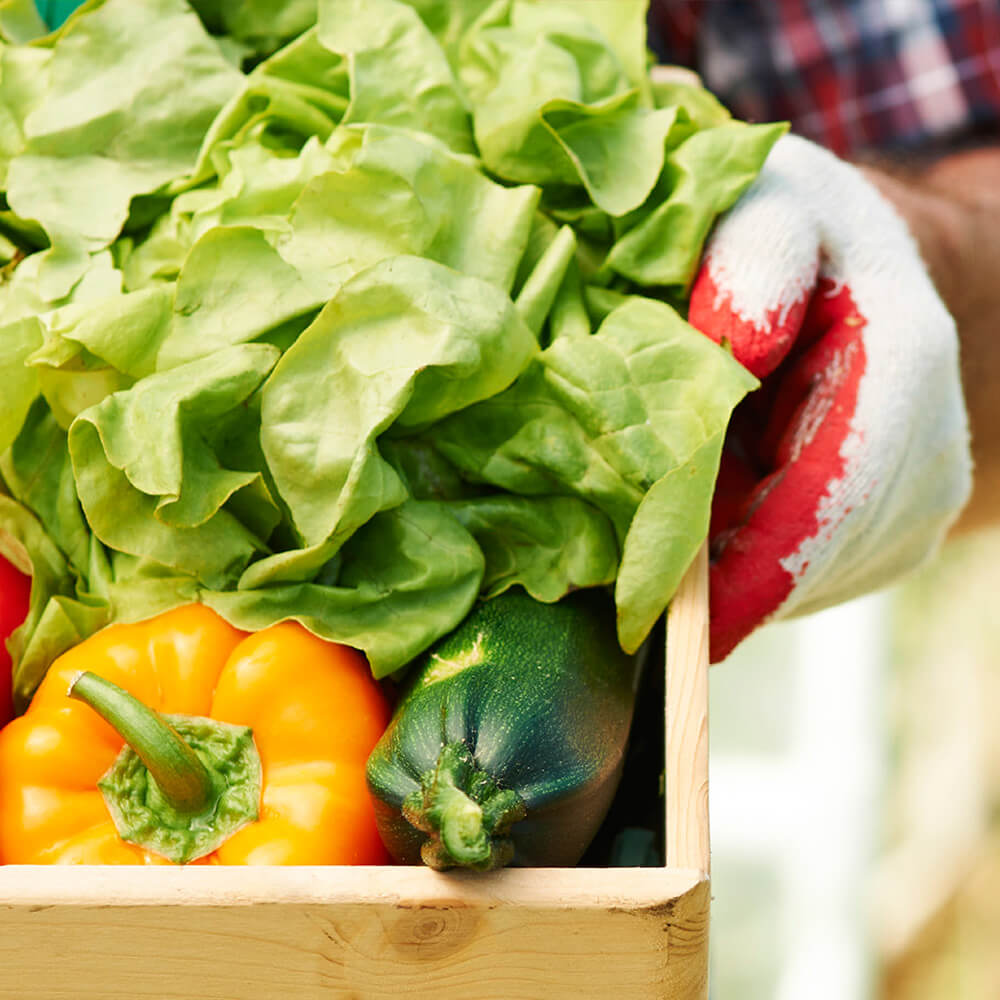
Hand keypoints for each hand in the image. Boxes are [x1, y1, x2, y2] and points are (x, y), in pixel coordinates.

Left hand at [689, 135, 971, 661]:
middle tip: (634, 596)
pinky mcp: (887, 532)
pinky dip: (743, 569)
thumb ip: (753, 255)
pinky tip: (704, 529)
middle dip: (721, 584)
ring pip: (806, 579)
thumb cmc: (791, 232)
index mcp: (902, 362)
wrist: (848, 272)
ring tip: (661, 542)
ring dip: (728, 577)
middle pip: (817, 555)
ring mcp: (916, 503)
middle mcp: (929, 450)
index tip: (688, 632)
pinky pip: (803, 576)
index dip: (759, 571)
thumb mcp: (767, 206)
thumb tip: (733, 345)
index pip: (833, 493)